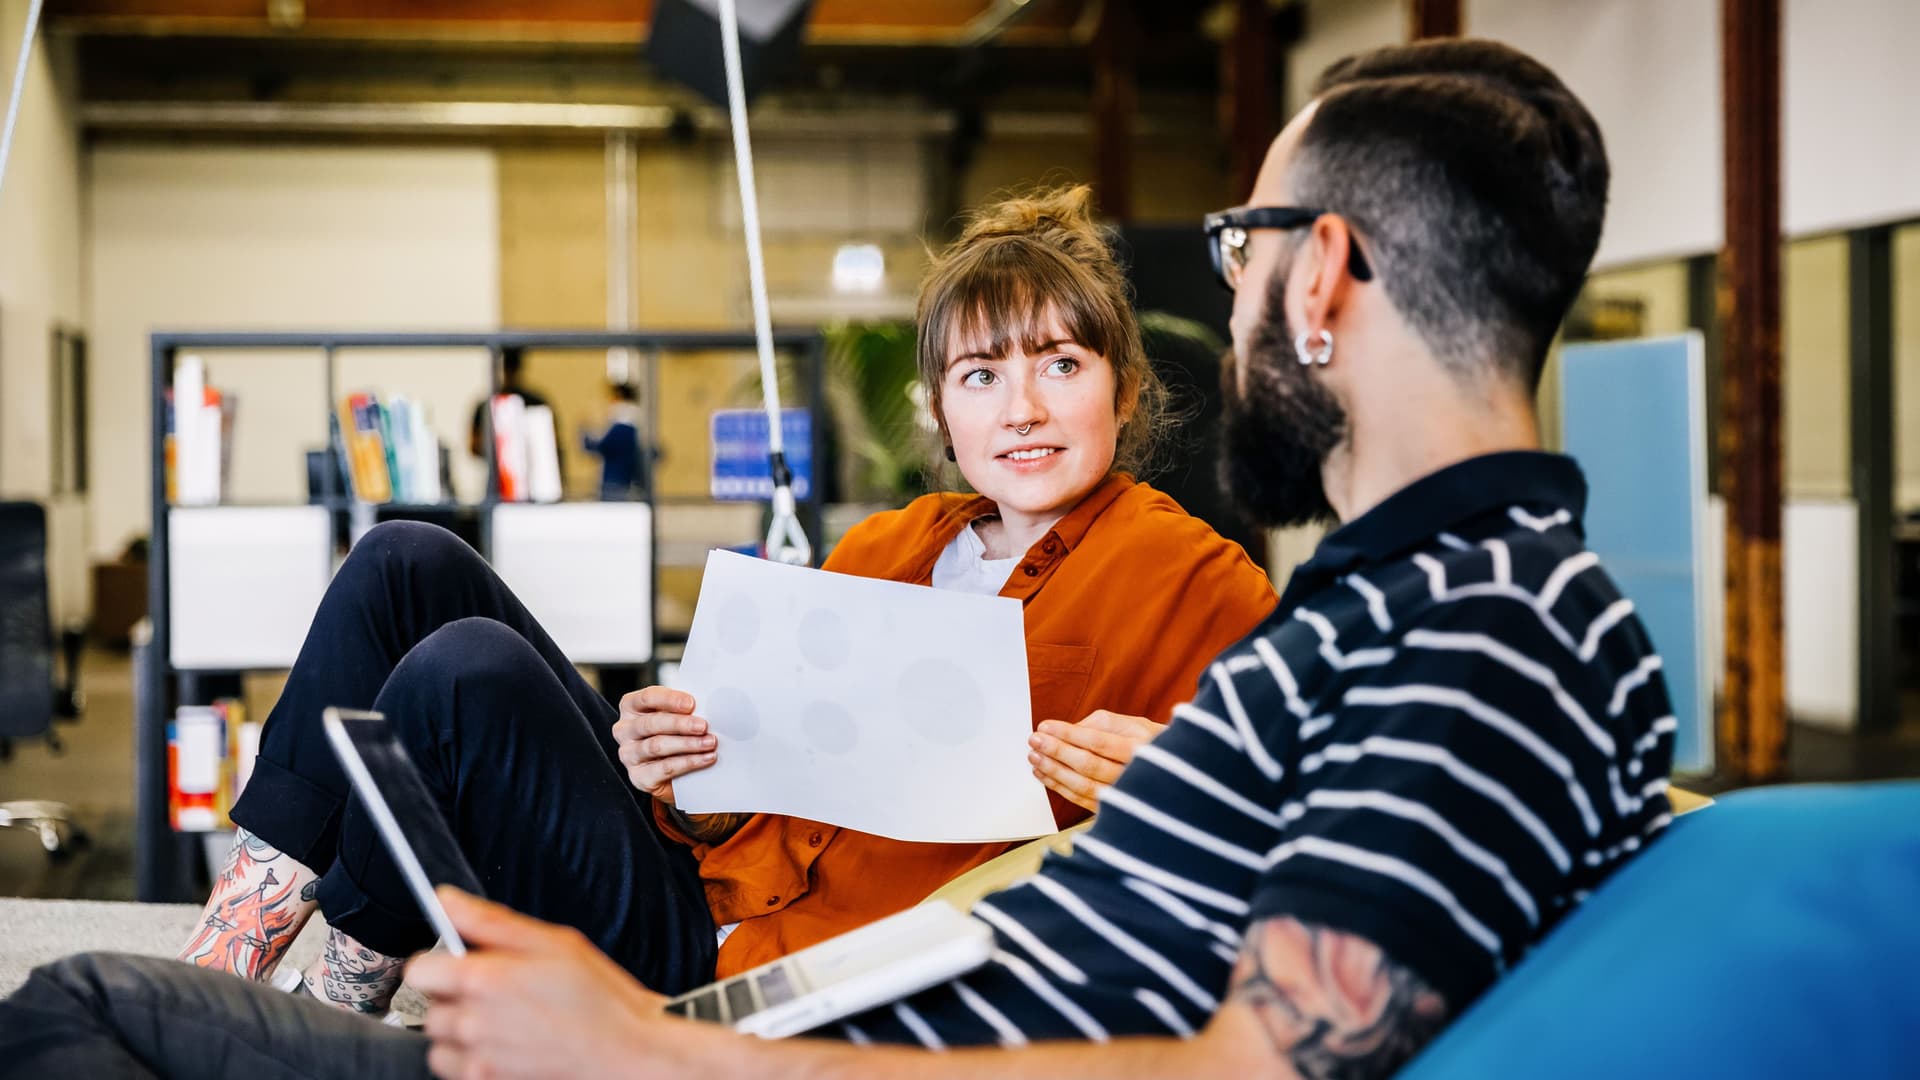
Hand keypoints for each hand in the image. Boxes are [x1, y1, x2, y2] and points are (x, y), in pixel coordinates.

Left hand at [410, 888, 672, 1078]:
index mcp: (482, 980)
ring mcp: (477, 1060)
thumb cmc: (598, 998)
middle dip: (453, 996)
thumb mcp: (552, 941)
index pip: (418, 970)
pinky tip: (502, 1046)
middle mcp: (471, 1023)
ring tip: (498, 1022)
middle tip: (495, 991)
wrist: (626, 1052)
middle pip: (429, 1006)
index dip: (437, 961)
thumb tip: (445, 899)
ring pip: (438, 1043)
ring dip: (458, 1031)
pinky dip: (469, 1059)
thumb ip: (490, 921)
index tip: (457, 962)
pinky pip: (454, 1071)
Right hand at [611, 687, 715, 804]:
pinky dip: (688, 763)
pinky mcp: (638, 777)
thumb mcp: (675, 715)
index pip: (647, 698)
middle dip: (680, 724)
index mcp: (631, 707)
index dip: (669, 699)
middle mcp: (625, 730)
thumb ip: (683, 708)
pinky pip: (664, 768)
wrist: (673, 773)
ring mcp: (629, 755)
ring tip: (709, 743)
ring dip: (687, 744)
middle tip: (703, 726)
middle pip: (651, 723)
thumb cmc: (673, 734)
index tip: (691, 704)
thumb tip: (707, 705)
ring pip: (657, 746)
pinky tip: (705, 758)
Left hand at [1027, 710, 1165, 811]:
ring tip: (1034, 757)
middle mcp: (1137, 775)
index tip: (1044, 726)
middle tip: (1034, 740)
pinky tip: (1044, 775)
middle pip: (1089, 765)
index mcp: (1144, 748)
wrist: (1176, 777)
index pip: (1099, 741)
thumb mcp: (1134, 724)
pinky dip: (1059, 788)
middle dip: (1057, 751)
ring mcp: (1126, 797)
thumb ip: (1101, 724)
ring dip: (1054, 771)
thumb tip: (1067, 731)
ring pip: (1083, 786)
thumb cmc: (1150, 743)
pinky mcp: (1115, 811)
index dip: (1069, 734)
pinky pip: (1082, 800)